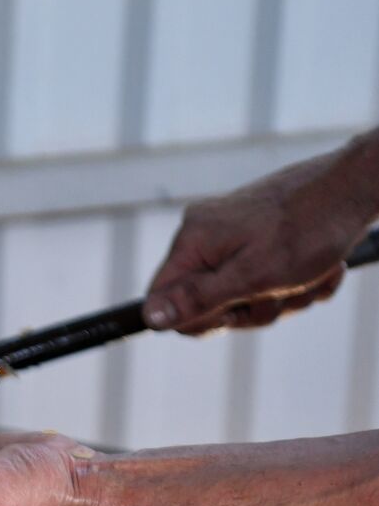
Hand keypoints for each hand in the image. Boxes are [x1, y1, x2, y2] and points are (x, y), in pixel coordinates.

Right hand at [143, 135, 378, 334]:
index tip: (238, 310)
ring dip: (281, 296)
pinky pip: (261, 277)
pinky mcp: (252, 235)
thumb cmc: (310, 229)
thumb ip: (198, 299)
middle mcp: (203, 235)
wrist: (356, 187)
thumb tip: (150, 317)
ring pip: (239, 293)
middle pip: (205, 301)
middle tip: (282, 291)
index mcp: (193, 242)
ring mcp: (228, 234)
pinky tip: (317, 268)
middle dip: (251, 308)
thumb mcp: (253, 276)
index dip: (201, 318)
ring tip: (309, 276)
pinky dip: (292, 281)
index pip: (163, 300)